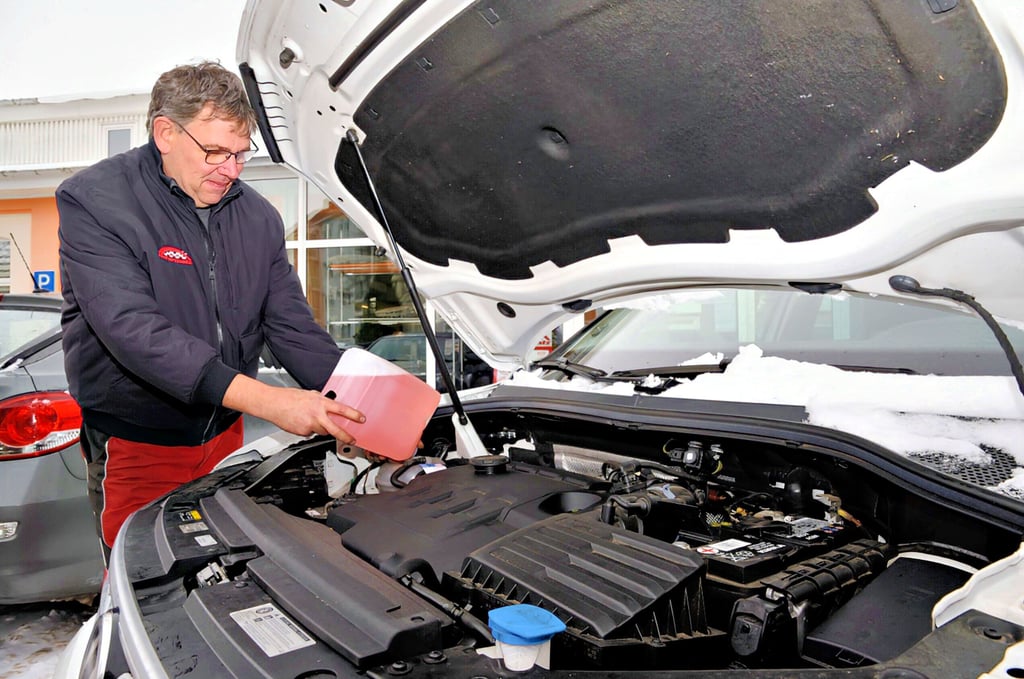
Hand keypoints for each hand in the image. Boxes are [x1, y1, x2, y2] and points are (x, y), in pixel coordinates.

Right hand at [223, 375, 364, 442]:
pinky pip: (310, 433)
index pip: (342, 409)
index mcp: (321, 403)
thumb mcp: (310, 394)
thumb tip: (329, 405)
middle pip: (336, 429)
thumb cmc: (289, 397)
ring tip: (311, 420)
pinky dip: (308, 430)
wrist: (273, 404)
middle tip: (353, 439)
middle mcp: (317, 414)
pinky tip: (301, 422)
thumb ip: (320, 400)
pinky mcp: (302, 432)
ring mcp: (310, 425)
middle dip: (346, 436)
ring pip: (322, 431)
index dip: (354, 415)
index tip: (362, 419)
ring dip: (321, 428)